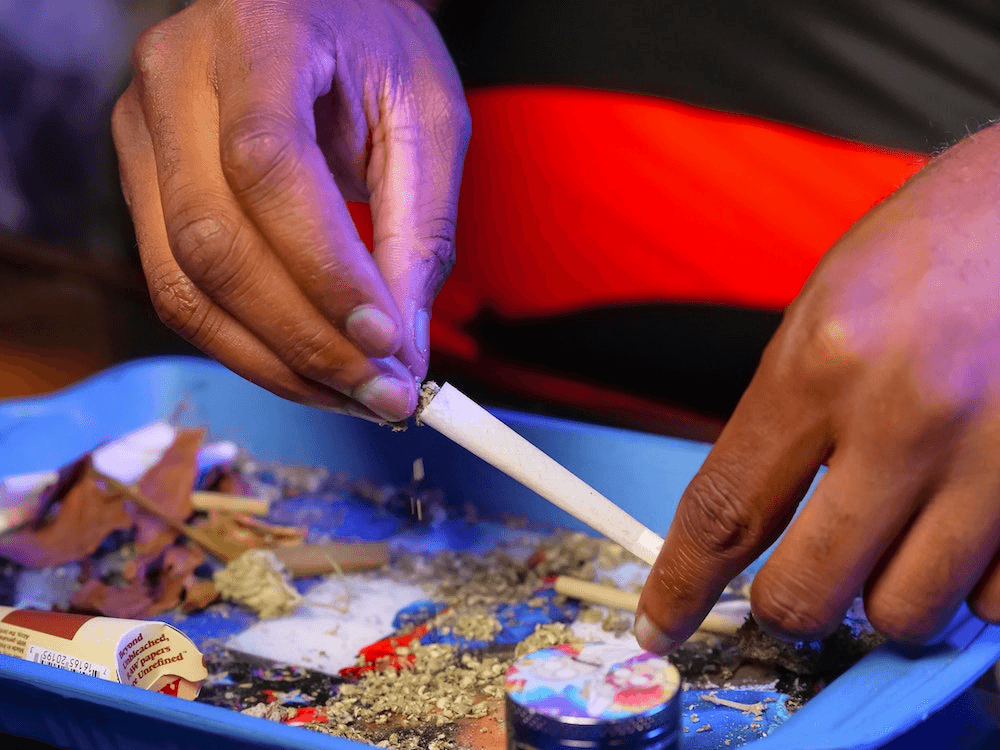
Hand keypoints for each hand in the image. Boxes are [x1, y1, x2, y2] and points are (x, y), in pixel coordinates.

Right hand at [112, 0, 469, 421]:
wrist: (312, 7)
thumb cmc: (376, 48)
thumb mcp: (426, 118)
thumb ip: (420, 230)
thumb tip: (401, 350)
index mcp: (258, 34)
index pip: (268, 165)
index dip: (324, 268)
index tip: (386, 342)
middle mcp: (177, 80)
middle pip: (214, 242)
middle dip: (306, 340)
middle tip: (383, 395)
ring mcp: (143, 133)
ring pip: (184, 283)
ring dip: (274, 361)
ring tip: (351, 397)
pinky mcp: (142, 183)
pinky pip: (178, 288)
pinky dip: (245, 344)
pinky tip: (305, 368)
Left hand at [636, 124, 999, 650]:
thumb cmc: (935, 248)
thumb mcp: (826, 310)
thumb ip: (786, 420)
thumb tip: (753, 526)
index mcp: (823, 361)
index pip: (726, 510)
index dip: (681, 585)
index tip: (660, 624)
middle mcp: (907, 417)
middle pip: (809, 592)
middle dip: (791, 607)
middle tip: (802, 582)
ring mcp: (996, 457)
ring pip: (905, 613)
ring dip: (887, 594)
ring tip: (901, 533)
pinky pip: (998, 604)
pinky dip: (972, 585)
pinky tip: (970, 525)